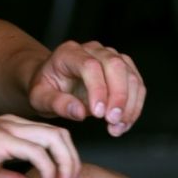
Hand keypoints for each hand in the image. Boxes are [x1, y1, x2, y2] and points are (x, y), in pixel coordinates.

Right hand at [0, 114, 79, 177]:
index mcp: (12, 129)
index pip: (53, 137)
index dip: (66, 160)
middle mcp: (13, 124)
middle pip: (60, 134)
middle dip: (72, 162)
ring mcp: (7, 128)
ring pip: (54, 138)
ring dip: (65, 164)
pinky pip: (36, 151)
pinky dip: (47, 169)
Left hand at [28, 40, 146, 136]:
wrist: (53, 82)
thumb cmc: (46, 88)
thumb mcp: (40, 98)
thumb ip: (56, 103)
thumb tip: (78, 111)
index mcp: (68, 53)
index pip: (90, 65)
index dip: (98, 89)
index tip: (98, 114)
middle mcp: (91, 50)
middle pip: (115, 65)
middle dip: (119, 97)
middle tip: (112, 122)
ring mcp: (110, 56)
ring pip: (131, 76)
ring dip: (129, 105)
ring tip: (117, 128)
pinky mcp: (123, 68)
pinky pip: (137, 85)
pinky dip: (134, 107)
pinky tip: (123, 124)